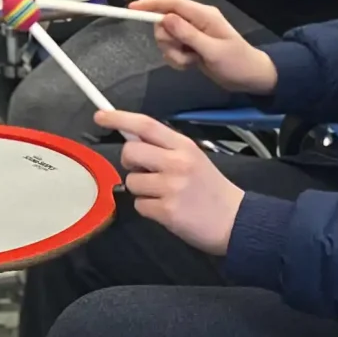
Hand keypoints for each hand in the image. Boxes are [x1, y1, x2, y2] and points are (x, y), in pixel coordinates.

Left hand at [99, 112, 243, 253]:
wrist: (237, 221)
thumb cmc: (210, 189)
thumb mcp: (194, 158)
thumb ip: (165, 148)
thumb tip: (133, 140)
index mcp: (183, 146)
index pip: (146, 124)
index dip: (120, 118)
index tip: (100, 116)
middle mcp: (177, 162)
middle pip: (130, 151)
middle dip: (129, 162)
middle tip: (144, 171)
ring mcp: (172, 187)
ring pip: (131, 181)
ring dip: (141, 190)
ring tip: (164, 195)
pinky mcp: (167, 211)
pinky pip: (139, 205)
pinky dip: (148, 209)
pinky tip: (167, 210)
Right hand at [142, 0, 276, 93]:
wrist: (250, 78)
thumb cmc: (237, 63)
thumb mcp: (213, 50)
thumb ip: (188, 34)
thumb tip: (165, 18)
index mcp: (203, 15)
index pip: (172, 3)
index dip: (151, 4)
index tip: (132, 9)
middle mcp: (195, 21)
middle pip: (164, 22)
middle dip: (167, 40)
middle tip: (182, 53)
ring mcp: (192, 33)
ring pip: (166, 38)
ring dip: (173, 53)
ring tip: (191, 61)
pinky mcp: (189, 45)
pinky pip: (171, 49)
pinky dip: (176, 59)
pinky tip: (191, 65)